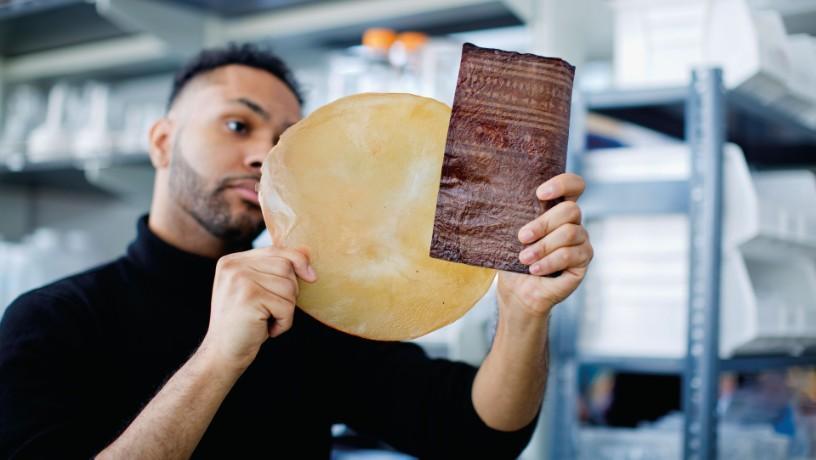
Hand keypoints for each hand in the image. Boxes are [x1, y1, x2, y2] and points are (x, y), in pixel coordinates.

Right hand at [199, 246, 316, 370]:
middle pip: (286, 266)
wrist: (223, 353)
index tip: (311, 277)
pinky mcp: (249, 297)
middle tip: (273, 310)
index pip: (276, 250)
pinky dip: (284, 322)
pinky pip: (286, 306)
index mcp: (233, 261)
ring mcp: (240, 280)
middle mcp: (233, 266)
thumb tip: (307, 250)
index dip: (298, 261)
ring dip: (286, 309)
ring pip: (289, 287)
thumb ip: (275, 269)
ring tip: (268, 320)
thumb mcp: (257, 290)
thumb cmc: (245, 322)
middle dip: (290, 292)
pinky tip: (268, 330)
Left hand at [497, 173, 592, 317]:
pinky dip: (549, 261)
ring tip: (524, 259)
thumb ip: (517, 217)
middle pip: (571, 209)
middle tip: (522, 237)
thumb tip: (502, 201)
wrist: (517, 293)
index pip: (574, 186)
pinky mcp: (583, 262)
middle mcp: (573, 223)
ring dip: (543, 246)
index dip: (563, 183)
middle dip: (543, 223)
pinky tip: (535, 269)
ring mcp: (581, 242)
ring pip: (570, 233)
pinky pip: (570, 255)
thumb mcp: (511, 236)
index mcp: (557, 210)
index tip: (540, 194)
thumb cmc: (513, 261)